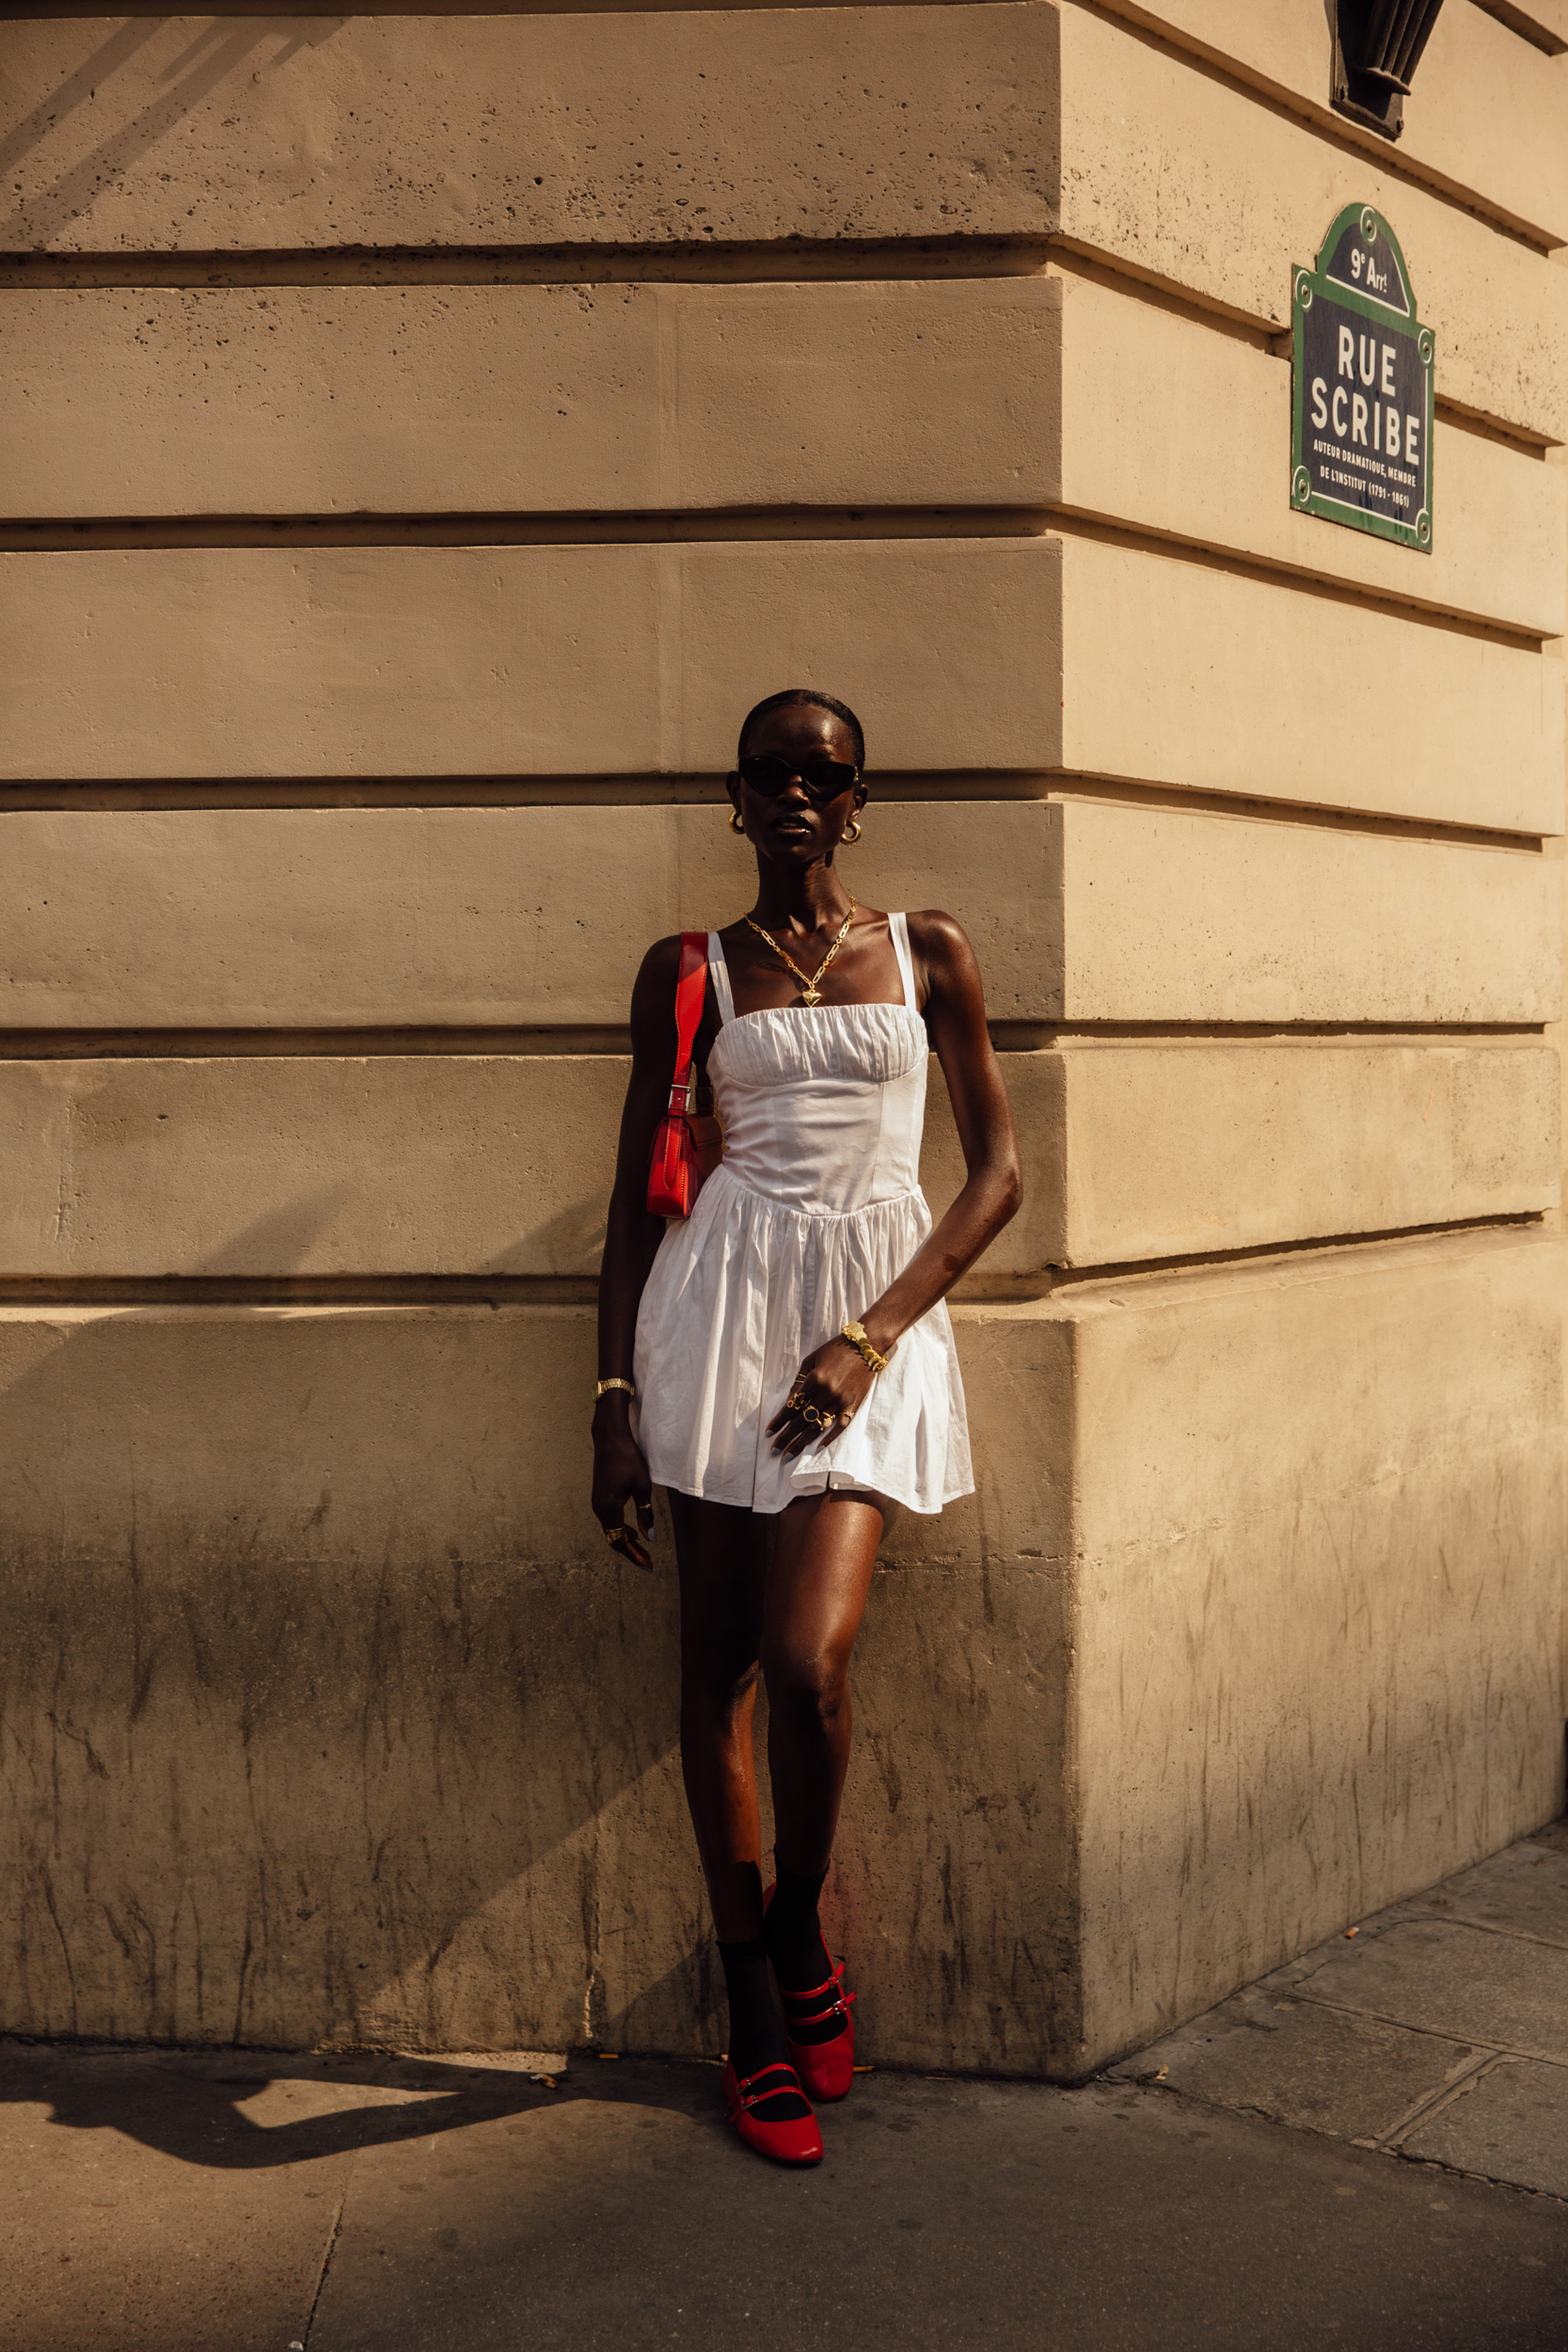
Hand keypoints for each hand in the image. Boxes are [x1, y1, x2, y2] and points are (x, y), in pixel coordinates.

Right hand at [591, 1399, 655, 1568]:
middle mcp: (599, 1509)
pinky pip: (608, 1521)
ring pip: (610, 1531)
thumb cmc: (629, 1460)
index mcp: (609, 1508)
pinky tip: (633, 1530)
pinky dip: (620, 1529)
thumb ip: (645, 1515)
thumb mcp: (643, 1488)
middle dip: (631, 1552)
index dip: (634, 1556)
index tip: (648, 1566)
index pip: (620, 1541)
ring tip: (643, 1549)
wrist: (610, 1439)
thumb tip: (650, 1538)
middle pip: (614, 1539)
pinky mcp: (598, 1497)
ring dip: (625, 1540)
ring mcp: (596, 1503)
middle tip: (648, 1562)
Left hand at [766, 1336, 875, 1457]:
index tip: (768, 1432)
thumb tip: (790, 1404)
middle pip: (802, 1420)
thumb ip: (799, 1382)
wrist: (865, 1347)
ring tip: (789, 1454)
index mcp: (814, 1380)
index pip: (792, 1406)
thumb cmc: (834, 1350)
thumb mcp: (811, 1360)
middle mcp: (826, 1393)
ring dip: (802, 1442)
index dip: (779, 1421)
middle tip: (774, 1451)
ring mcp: (840, 1401)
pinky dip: (829, 1438)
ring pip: (818, 1426)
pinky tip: (817, 1448)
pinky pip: (840, 1426)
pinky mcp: (853, 1405)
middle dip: (786, 1437)